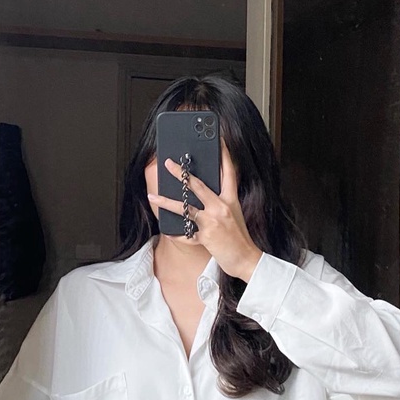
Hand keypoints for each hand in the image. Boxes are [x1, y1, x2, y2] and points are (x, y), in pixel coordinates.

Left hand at [147, 146, 263, 281]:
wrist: (246, 259)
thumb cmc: (239, 237)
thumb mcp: (234, 214)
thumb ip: (220, 202)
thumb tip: (203, 192)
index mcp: (231, 199)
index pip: (228, 172)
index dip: (224, 155)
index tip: (217, 140)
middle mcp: (221, 207)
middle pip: (198, 186)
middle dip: (181, 174)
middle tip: (168, 163)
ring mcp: (212, 222)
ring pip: (185, 208)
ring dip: (166, 202)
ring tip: (153, 195)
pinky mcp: (205, 237)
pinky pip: (185, 234)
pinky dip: (175, 233)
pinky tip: (167, 231)